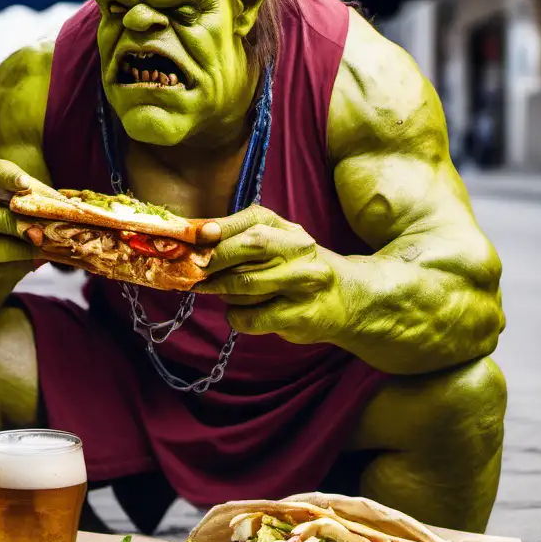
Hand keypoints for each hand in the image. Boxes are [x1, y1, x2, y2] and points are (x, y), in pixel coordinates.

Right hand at [0, 158, 42, 287]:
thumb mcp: (9, 205)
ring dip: (13, 248)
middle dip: (8, 220)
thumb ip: (31, 203)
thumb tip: (67, 207)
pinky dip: (14, 263)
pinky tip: (33, 260)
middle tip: (37, 227)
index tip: (26, 183)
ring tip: (39, 245)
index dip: (3, 176)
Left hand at [194, 206, 342, 343]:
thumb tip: (197, 235)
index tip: (194, 240)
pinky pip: (249, 317)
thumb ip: (240, 236)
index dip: (219, 230)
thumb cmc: (297, 268)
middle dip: (213, 262)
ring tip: (224, 291)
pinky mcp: (298, 315)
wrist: (346, 299)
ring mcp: (302, 284)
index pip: (252, 224)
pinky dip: (235, 316)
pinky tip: (241, 311)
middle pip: (248, 249)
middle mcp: (300, 252)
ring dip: (222, 292)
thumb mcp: (278, 243)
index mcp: (290, 231)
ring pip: (241, 287)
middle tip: (195, 273)